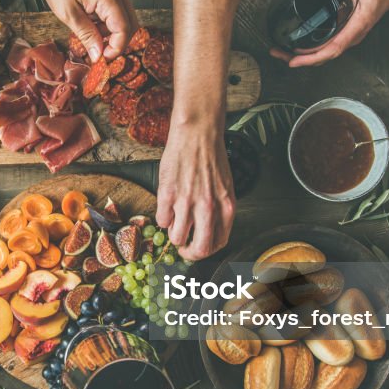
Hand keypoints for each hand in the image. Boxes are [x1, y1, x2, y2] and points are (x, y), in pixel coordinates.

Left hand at [34, 0, 137, 61]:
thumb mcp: (67, 11)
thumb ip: (86, 35)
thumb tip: (98, 56)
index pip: (124, 30)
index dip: (116, 49)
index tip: (102, 59)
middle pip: (131, 26)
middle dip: (116, 43)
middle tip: (98, 53)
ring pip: (125, 18)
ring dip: (111, 32)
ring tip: (89, 35)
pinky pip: (117, 9)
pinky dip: (108, 21)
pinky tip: (90, 23)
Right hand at [156, 124, 235, 260]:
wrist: (197, 135)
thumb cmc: (211, 158)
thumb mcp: (225, 188)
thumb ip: (219, 211)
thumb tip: (208, 232)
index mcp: (226, 208)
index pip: (218, 244)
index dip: (205, 250)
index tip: (197, 247)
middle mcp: (208, 208)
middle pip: (199, 249)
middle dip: (189, 253)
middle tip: (183, 247)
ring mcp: (187, 202)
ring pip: (176, 238)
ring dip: (174, 232)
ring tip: (175, 219)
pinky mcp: (168, 195)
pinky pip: (162, 221)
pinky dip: (163, 217)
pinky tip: (168, 204)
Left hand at [270, 0, 388, 66]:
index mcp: (358, 24)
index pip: (333, 48)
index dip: (312, 58)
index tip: (294, 61)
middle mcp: (354, 34)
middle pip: (325, 56)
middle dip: (300, 59)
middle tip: (277, 53)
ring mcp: (351, 34)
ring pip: (326, 53)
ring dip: (304, 56)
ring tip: (283, 51)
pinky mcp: (348, 31)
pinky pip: (329, 46)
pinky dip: (312, 49)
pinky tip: (299, 45)